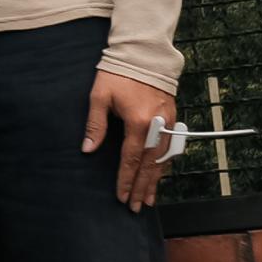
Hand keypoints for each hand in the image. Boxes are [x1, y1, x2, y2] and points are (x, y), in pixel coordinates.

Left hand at [88, 72, 179, 210]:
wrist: (144, 54)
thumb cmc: (117, 74)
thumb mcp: (99, 96)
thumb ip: (96, 124)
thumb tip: (89, 149)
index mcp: (138, 122)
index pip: (130, 159)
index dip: (125, 180)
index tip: (121, 197)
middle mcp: (157, 125)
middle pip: (150, 165)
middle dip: (142, 187)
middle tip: (135, 207)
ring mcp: (168, 122)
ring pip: (163, 159)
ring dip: (155, 180)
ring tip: (148, 199)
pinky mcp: (172, 117)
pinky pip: (170, 147)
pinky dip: (164, 164)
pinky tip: (159, 176)